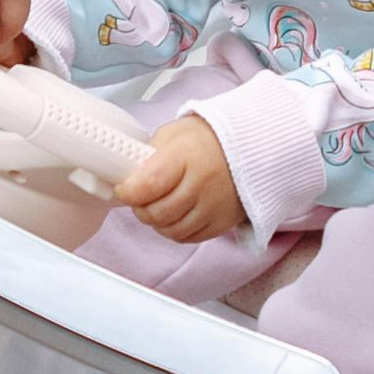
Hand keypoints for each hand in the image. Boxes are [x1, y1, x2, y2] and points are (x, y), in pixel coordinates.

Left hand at [116, 114, 243, 243]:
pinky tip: (176, 214)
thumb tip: (127, 177)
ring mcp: (214, 206)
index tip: (124, 188)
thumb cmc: (207, 139)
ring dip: (157, 222)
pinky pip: (188, 238)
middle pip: (157, 213)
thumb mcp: (173, 134)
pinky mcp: (222, 222)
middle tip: (139, 197)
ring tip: (158, 204)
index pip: (148, 185)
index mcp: (185, 156)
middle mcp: (201, 184)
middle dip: (140, 208)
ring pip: (171, 230)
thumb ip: (148, 155)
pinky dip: (175, 230)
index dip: (128, 191)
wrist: (250, 148)